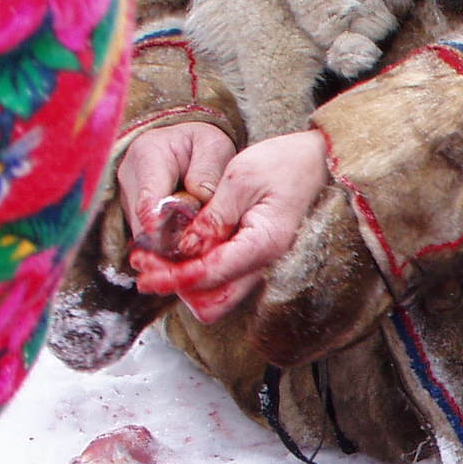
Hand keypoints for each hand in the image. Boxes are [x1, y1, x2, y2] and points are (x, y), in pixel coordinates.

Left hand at [131, 130, 330, 322]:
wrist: (318, 162)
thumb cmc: (284, 163)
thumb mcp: (239, 179)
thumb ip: (212, 217)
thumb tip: (186, 248)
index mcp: (263, 244)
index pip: (211, 275)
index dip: (174, 277)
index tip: (145, 275)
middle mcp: (265, 263)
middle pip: (214, 301)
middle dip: (176, 286)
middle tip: (144, 265)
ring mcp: (262, 263)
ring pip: (218, 296)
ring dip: (185, 283)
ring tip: (154, 259)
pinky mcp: (256, 257)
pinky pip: (224, 279)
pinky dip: (197, 272)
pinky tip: (178, 251)